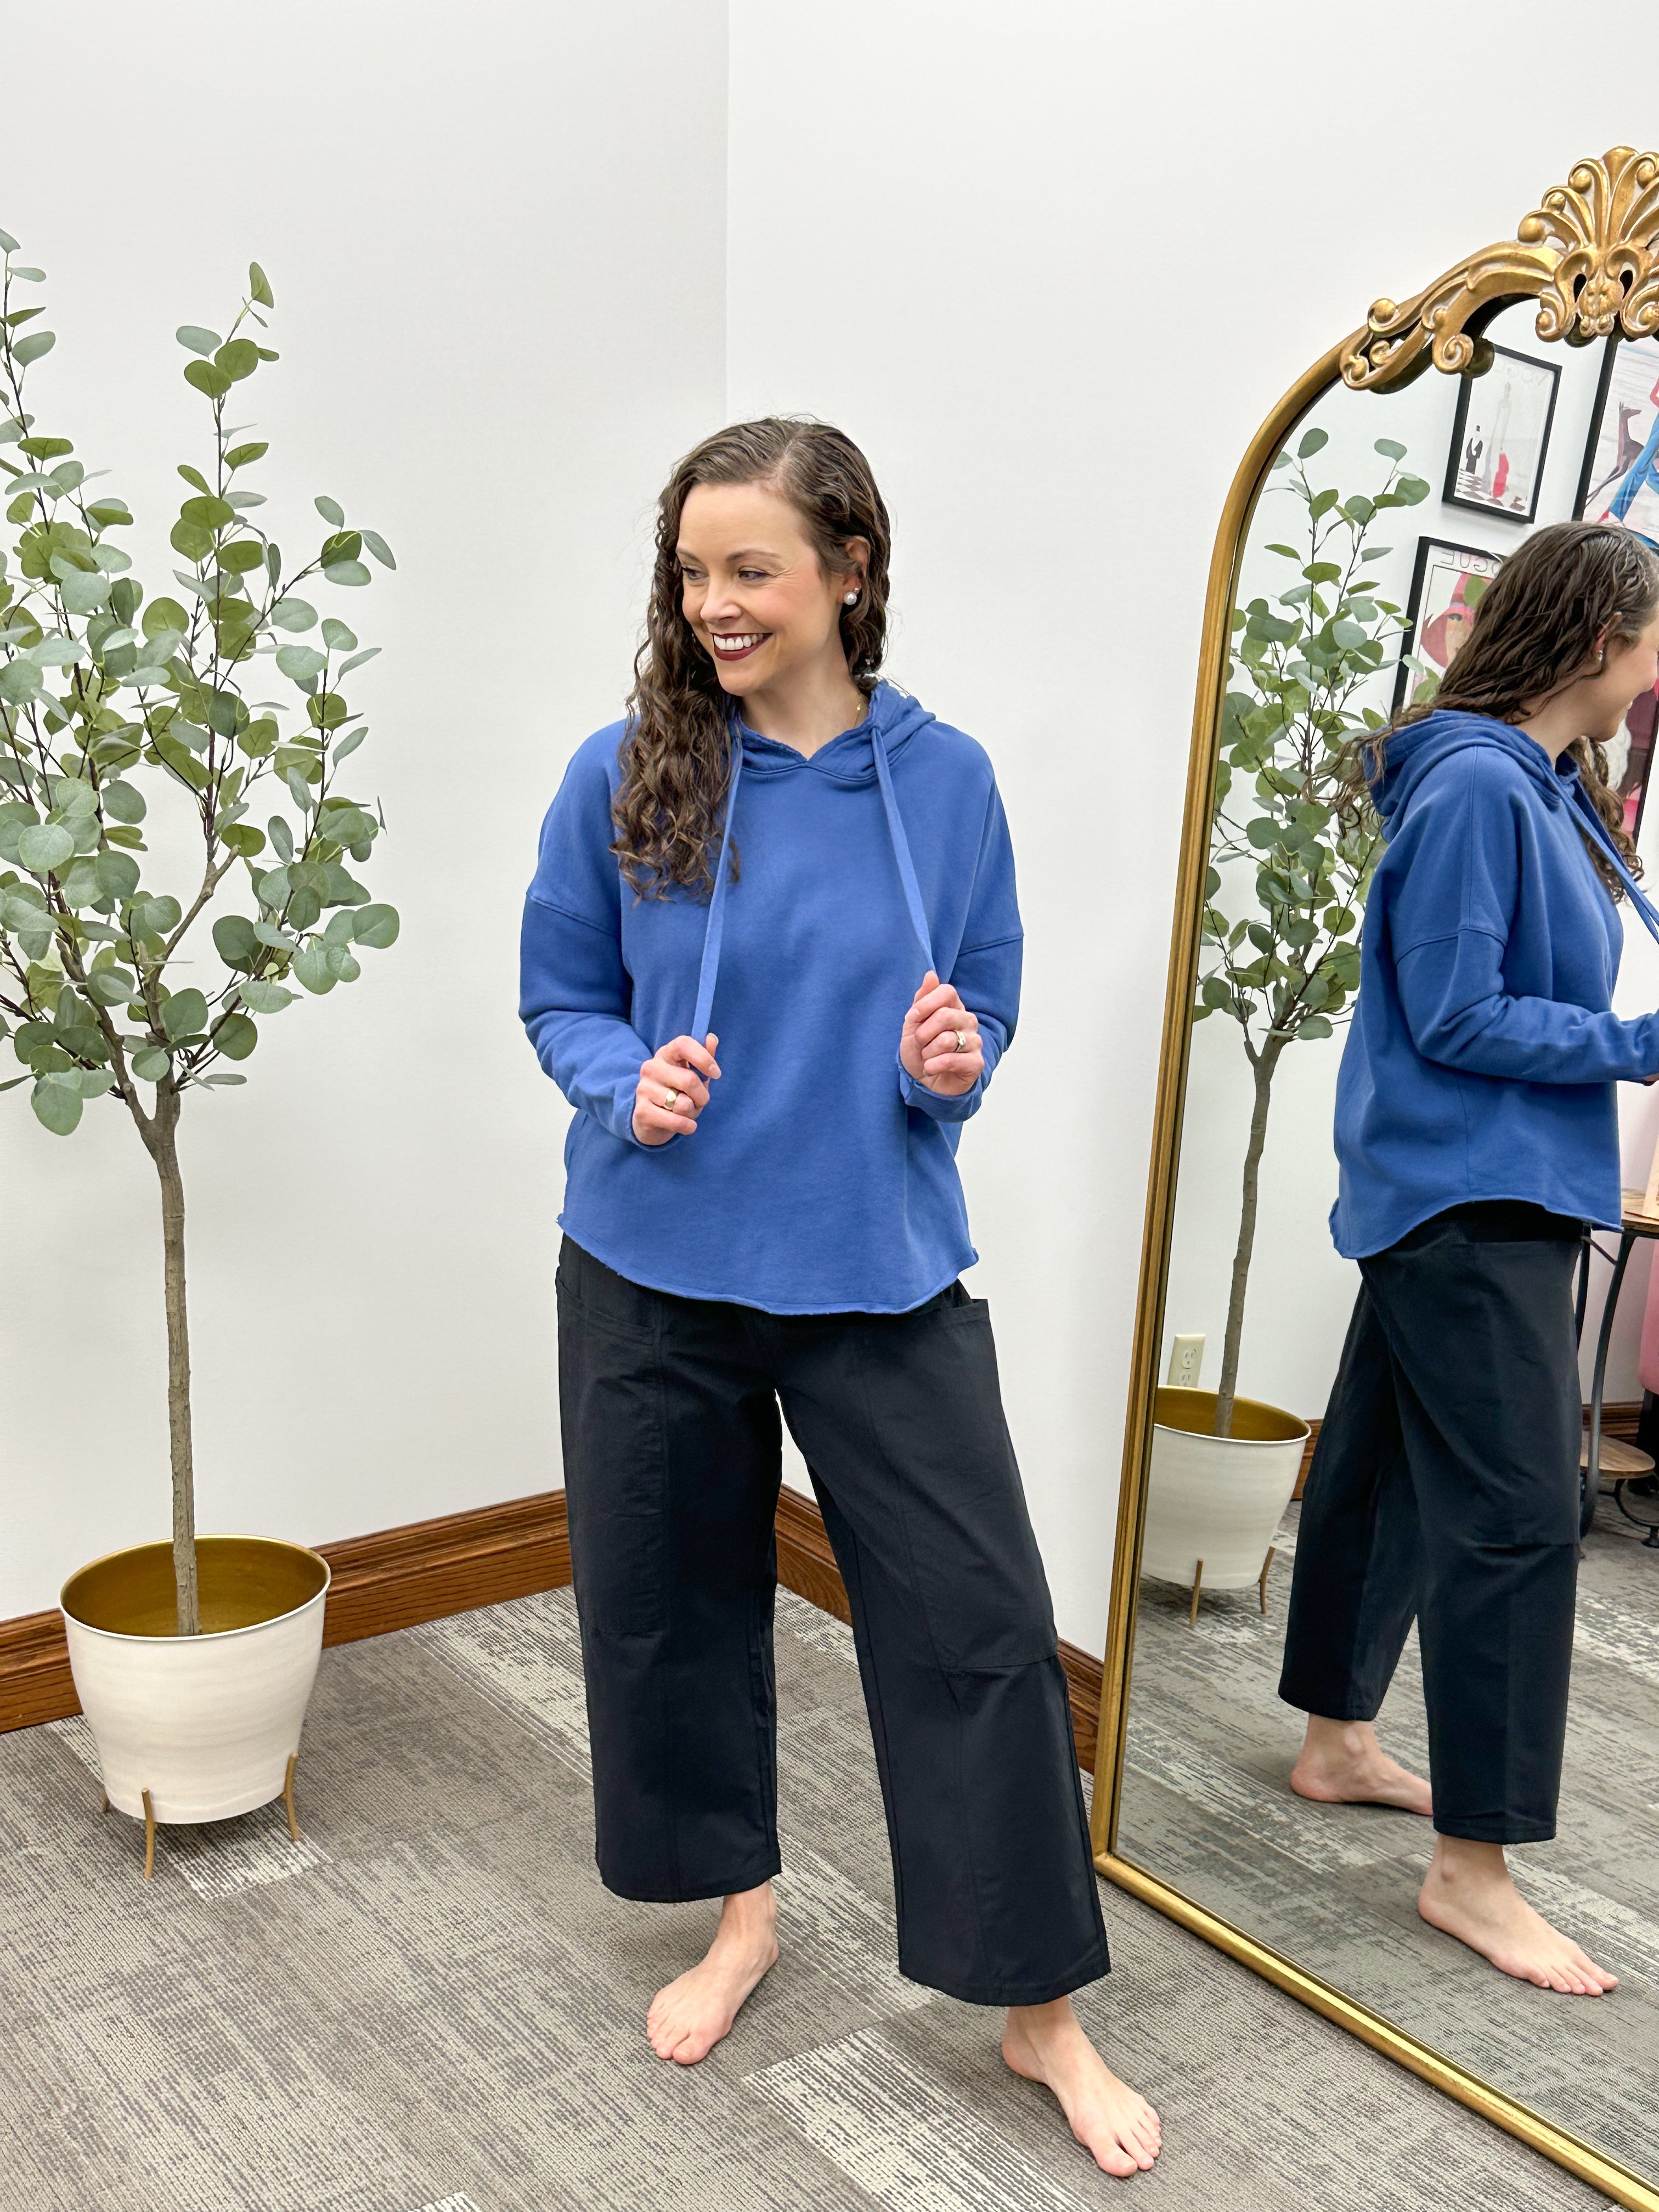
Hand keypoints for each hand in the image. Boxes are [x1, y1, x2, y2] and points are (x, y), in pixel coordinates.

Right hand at [633, 1032, 719, 1145]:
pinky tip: (686, 1125)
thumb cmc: (678, 1094)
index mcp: (665, 1054)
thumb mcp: (693, 1075)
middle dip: (702, 1096)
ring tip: (686, 1112)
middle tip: (699, 1102)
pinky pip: (676, 1121)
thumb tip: (711, 1038)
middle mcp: (651, 1067)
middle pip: (689, 1080)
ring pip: (683, 1104)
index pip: (683, 1044)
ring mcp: (644, 1089)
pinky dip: (688, 1126)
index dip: (703, 1058)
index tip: (716, 1073)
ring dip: (693, 1113)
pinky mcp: (642, 1111)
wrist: (652, 1121)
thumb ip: (703, 1057)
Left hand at [899, 972, 981, 1096]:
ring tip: (927, 1057)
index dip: (925, 1004)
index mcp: (954, 1007)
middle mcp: (968, 1021)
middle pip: (945, 1015)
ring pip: (946, 1040)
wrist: (924, 1082)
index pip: (947, 991)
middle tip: (920, 1044)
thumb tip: (931, 974)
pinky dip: (933, 1065)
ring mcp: (975, 1041)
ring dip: (927, 1052)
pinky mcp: (976, 1063)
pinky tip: (931, 1068)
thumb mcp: (913, 1024)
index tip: (912, 1018)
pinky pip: (951, 1060)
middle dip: (923, 1033)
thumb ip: (922, 999)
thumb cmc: (920, 1050)